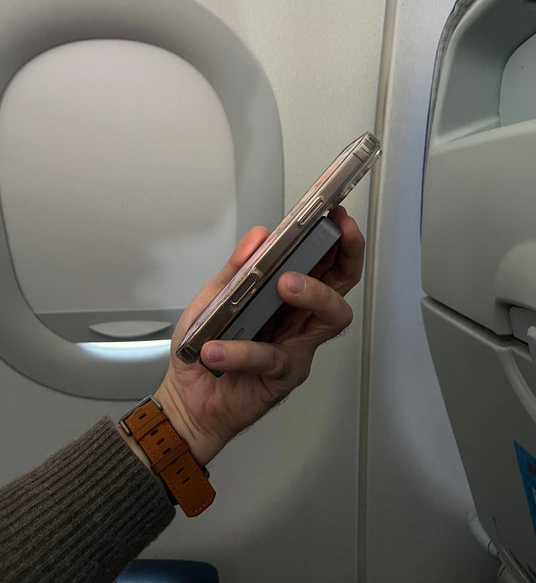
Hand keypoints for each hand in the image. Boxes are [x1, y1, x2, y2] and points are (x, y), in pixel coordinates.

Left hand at [154, 206, 364, 465]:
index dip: (339, 240)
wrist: (188, 400)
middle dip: (347, 256)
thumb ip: (237, 269)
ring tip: (285, 283)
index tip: (338, 216)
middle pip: (342, 286)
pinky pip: (270, 358)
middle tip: (334, 236)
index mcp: (287, 297)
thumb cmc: (204, 348)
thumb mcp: (213, 298)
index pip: (325, 264)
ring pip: (329, 318)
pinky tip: (216, 349)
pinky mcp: (282, 376)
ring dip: (313, 293)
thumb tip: (259, 236)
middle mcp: (300, 321)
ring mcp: (297, 348)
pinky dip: (241, 350)